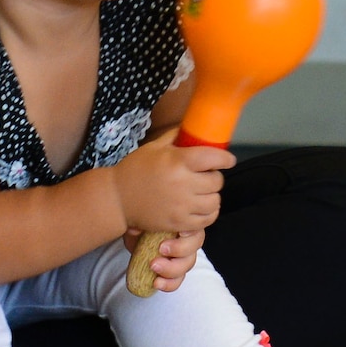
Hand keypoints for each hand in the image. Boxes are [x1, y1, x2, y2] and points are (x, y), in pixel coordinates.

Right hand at [112, 128, 234, 239]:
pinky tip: (201, 207)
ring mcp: (182, 206)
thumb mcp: (154, 147)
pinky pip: (207, 220)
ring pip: (214, 201)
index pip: (214, 158)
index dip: (225, 159)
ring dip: (212, 196)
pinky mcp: (178, 223)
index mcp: (178, 161)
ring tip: (204, 192)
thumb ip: (176, 135)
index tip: (228, 160)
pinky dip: (208, 213)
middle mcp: (183, 183)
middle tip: (207, 176)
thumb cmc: (136, 169)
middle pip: (217, 181)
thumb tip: (194, 124)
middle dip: (214, 177)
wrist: (117, 198)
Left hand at [121, 226, 206, 293]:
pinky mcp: (173, 271)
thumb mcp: (142, 217)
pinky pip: (177, 280)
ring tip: (154, 267)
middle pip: (195, 245)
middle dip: (180, 250)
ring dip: (172, 269)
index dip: (191, 231)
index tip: (180, 233)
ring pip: (187, 264)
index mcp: (182, 221)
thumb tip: (138, 227)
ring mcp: (182, 256)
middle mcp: (187, 237)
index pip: (194, 224)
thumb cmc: (139, 222)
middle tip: (161, 249)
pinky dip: (169, 284)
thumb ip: (145, 220)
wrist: (132, 235)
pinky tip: (157, 283)